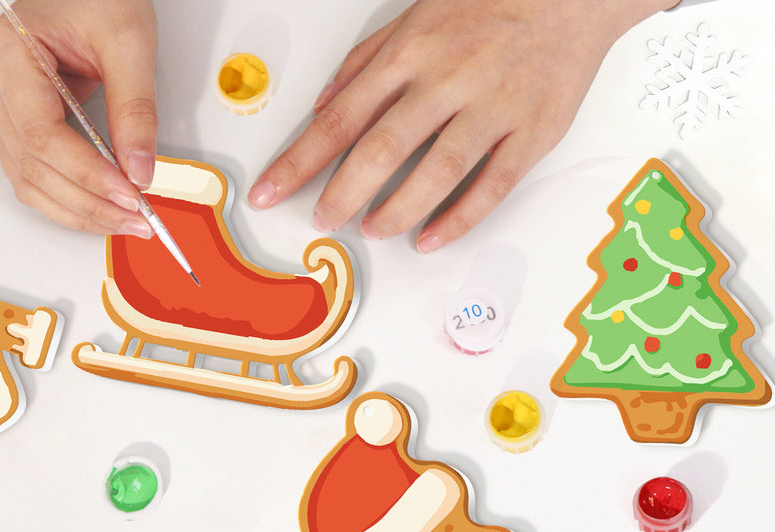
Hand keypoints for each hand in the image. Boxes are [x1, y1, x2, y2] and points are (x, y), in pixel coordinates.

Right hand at [0, 0, 157, 235]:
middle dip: (88, 202)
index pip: (43, 136)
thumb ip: (135, 109)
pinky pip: (33, 175)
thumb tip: (138, 171)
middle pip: (34, 166)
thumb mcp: (128, 41)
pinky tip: (100, 208)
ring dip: (78, 210)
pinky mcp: (13, 122)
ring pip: (29, 180)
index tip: (130, 196)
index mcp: (6, 53)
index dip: (88, 175)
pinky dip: (68, 199)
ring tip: (123, 221)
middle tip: (136, 220)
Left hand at [247, 0, 670, 250]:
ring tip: (371, 230)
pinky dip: (457, 219)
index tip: (268, 193)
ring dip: (397, 209)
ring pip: (437, 171)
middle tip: (322, 221)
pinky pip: (491, 186)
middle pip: (382, 148)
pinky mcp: (532, 133)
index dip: (299, 161)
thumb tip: (323, 106)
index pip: (340, 119)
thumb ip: (365, 64)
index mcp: (410, 54)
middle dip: (343, 192)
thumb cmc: (488, 5)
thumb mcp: (414, 19)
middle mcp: (448, 81)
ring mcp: (492, 109)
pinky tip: (428, 240)